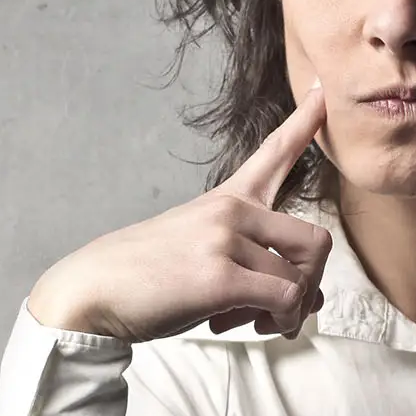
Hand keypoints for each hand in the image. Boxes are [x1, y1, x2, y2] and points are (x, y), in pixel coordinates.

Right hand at [28, 83, 332, 341]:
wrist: (92, 291)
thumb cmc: (146, 278)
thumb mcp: (201, 254)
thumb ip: (254, 268)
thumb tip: (311, 301)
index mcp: (227, 200)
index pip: (275, 152)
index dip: (305, 121)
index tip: (323, 89)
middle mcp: (231, 212)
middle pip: (316, 241)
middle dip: (311, 283)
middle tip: (281, 308)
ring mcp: (225, 240)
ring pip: (300, 280)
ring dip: (288, 313)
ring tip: (253, 321)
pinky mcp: (221, 277)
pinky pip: (284, 300)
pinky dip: (280, 321)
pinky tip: (249, 325)